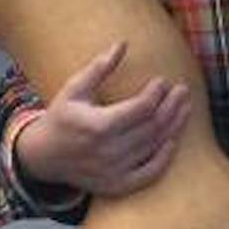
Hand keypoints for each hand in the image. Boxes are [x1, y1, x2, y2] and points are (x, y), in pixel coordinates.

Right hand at [13, 41, 194, 198]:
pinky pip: (149, 173)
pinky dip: (164, 158)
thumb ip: (99, 68)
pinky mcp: (116, 185)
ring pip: (155, 146)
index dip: (156, 93)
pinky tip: (173, 140)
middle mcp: (107, 151)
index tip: (162, 80)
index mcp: (97, 126)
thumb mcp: (74, 89)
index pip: (141, 108)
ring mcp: (113, 171)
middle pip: (153, 126)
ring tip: (185, 107)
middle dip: (172, 106)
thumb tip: (123, 43)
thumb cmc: (61, 117)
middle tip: (183, 90)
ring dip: (174, 125)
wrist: (43, 156)